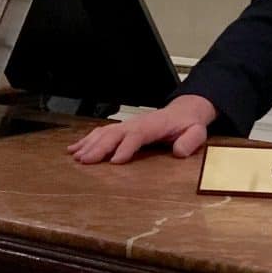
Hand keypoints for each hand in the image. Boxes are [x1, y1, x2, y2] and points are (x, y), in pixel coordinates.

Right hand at [67, 94, 217, 163]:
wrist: (184, 111)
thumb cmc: (188, 124)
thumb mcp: (197, 132)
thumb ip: (190, 141)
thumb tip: (180, 151)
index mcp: (155, 125)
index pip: (138, 135)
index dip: (126, 147)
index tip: (115, 161)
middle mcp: (137, 123)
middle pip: (115, 133)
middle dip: (100, 147)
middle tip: (85, 161)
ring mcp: (128, 125)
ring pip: (105, 132)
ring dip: (90, 144)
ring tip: (76, 157)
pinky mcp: (123, 128)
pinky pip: (102, 132)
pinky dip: (87, 140)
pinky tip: (74, 149)